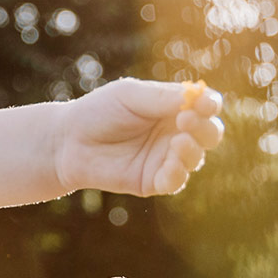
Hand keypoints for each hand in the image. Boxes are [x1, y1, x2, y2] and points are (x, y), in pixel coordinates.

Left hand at [53, 78, 225, 197]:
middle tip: (186, 120)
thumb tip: (197, 97)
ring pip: (196, 157)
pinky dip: (178, 173)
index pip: (206, 107)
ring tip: (178, 141)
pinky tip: (169, 163)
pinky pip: (175, 181)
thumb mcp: (129, 96)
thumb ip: (162, 97)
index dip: (210, 105)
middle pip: (210, 133)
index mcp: (173, 108)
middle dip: (205, 128)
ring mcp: (165, 158)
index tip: (204, 103)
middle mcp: (174, 133)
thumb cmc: (98, 112)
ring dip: (193, 149)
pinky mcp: (152, 181)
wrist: (67, 141)